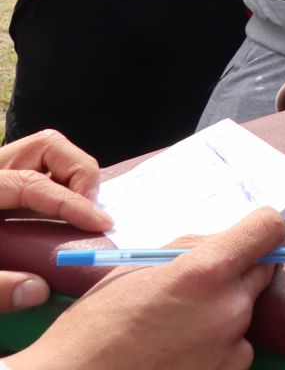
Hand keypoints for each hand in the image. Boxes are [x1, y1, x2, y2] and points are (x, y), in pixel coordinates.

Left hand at [0, 130, 111, 311]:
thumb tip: (38, 290)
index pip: (32, 184)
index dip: (71, 203)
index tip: (100, 223)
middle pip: (45, 147)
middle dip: (77, 173)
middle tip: (87, 212)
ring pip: (44, 152)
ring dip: (69, 175)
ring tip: (77, 210)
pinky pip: (36, 168)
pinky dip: (56, 183)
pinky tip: (57, 215)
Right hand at [10, 206, 282, 369]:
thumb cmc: (93, 329)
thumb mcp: (134, 270)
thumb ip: (187, 250)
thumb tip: (222, 240)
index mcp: (206, 271)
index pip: (267, 230)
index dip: (261, 227)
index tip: (252, 233)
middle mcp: (229, 308)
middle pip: (259, 272)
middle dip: (235, 273)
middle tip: (196, 288)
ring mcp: (233, 347)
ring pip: (244, 313)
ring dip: (221, 315)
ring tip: (173, 331)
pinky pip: (235, 349)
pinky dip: (215, 349)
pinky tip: (177, 355)